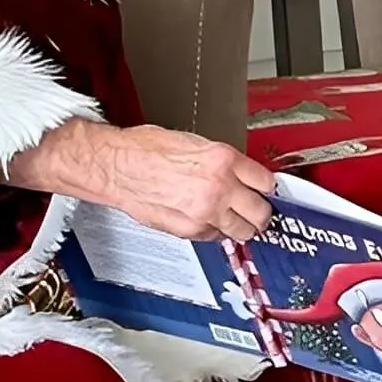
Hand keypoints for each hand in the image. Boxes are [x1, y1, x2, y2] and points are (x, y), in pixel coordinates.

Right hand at [6, 120, 275, 241]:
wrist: (115, 166)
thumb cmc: (146, 150)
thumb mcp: (195, 143)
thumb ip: (223, 162)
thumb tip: (243, 175)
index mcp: (223, 159)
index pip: (266, 181)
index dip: (266, 187)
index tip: (265, 190)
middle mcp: (219, 187)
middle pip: (261, 212)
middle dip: (261, 212)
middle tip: (257, 210)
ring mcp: (205, 212)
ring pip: (243, 231)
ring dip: (242, 227)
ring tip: (236, 219)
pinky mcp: (190, 230)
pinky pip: (216, 237)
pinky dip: (216, 232)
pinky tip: (207, 220)